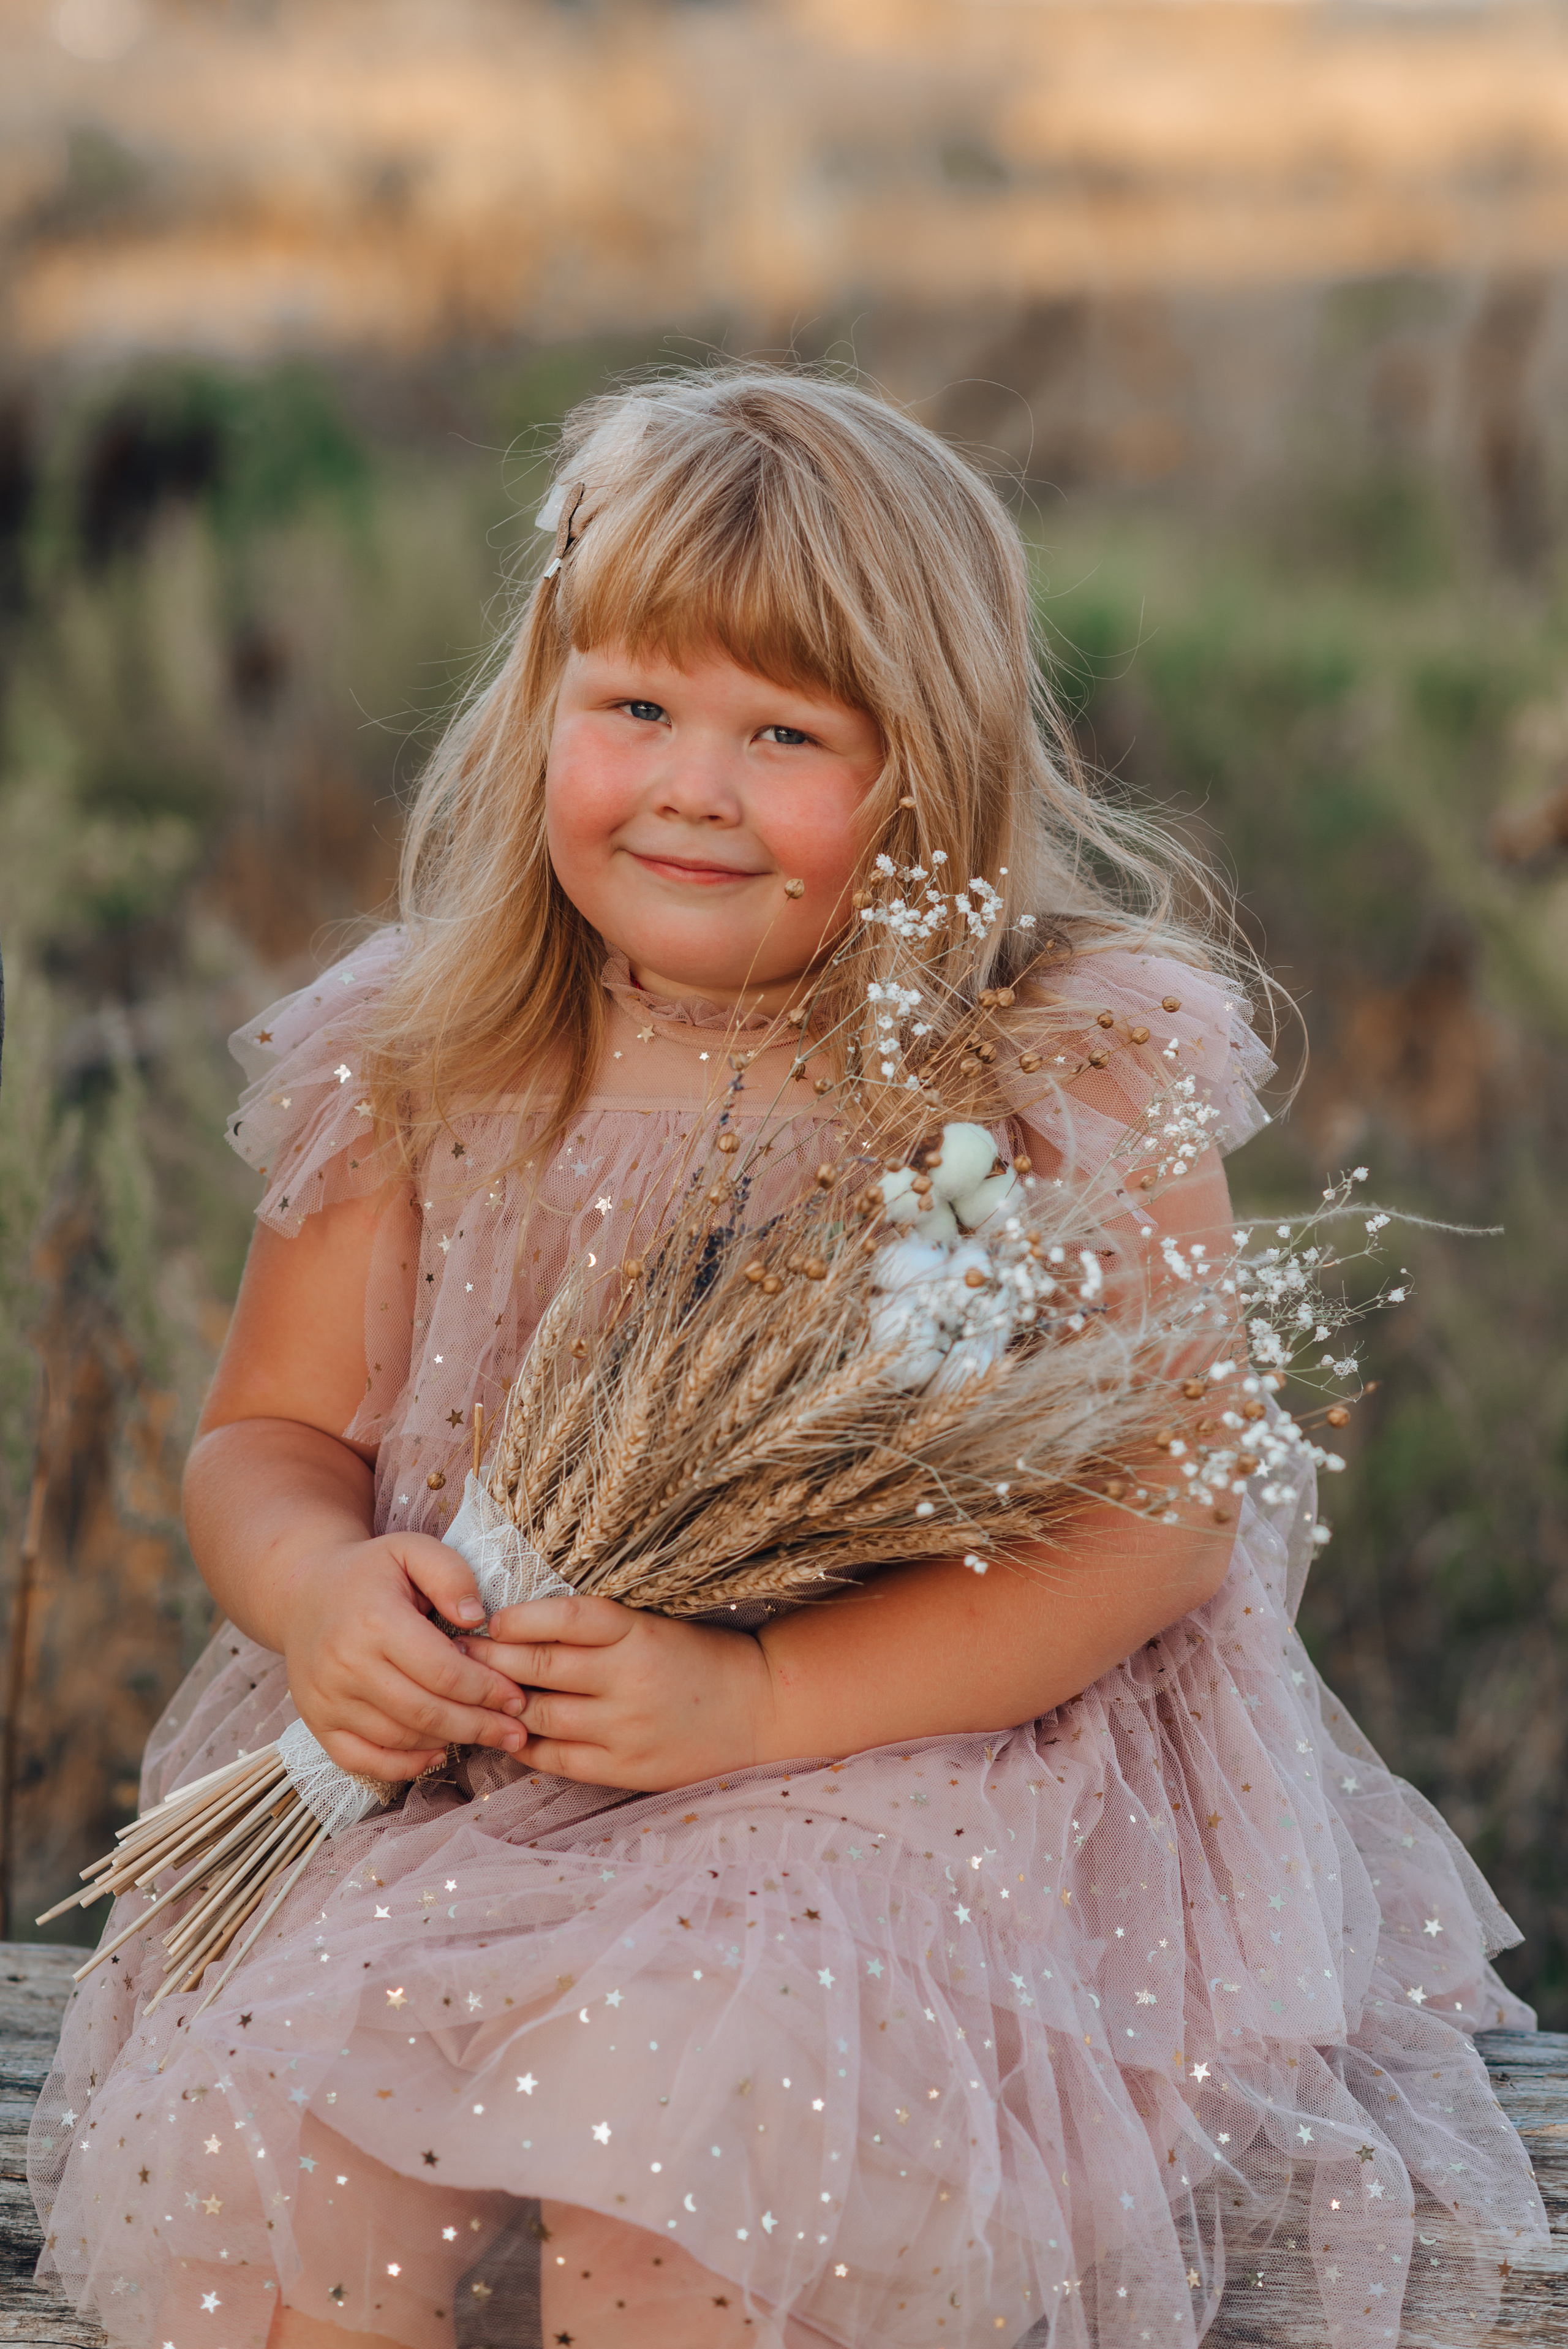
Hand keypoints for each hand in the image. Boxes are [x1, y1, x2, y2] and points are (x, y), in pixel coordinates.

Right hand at [283, 1531, 531, 1782]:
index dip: (487, 1690)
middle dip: (479, 1726)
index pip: (443, 1671)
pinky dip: (403, 1765)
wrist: (303, 1593)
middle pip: (425, 1712)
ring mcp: (327, 1699)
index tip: (517, 1697)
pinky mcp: (317, 1722)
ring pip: (400, 1738)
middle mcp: (345, 1665)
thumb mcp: (412, 1549)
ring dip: (449, 1742)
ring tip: (487, 1736)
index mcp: (374, 1621)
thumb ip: (451, 1575)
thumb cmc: (370, 1571)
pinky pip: (363, 1760)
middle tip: (515, 1733)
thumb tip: (477, 1619)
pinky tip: (437, 1751)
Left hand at [459, 1595, 776, 1791]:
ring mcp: (626, 1729)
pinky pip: (556, 1759)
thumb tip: (519, 1626)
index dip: (518, 1618)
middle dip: (490, 1660)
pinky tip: (506, 1733)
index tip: (489, 1618)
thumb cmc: (699, 1659)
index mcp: (638, 1634)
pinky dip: (524, 1745)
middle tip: (456, 1653)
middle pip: (539, 1667)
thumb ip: (598, 1629)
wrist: (759, 1711)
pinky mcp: (625, 1769)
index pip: (563, 1618)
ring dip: (498, 1705)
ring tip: (470, 1694)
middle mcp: (629, 1680)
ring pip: (539, 1715)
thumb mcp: (654, 1627)